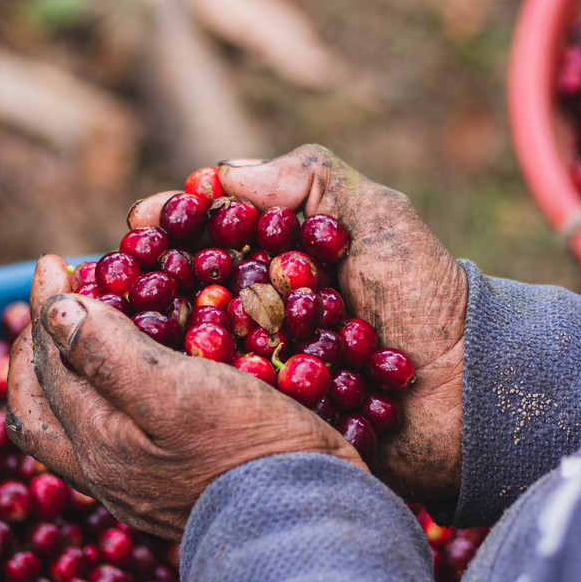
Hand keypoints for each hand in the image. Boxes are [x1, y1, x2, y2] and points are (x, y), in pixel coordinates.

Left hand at [6, 254, 365, 540]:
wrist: (302, 518)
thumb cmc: (246, 447)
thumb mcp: (177, 392)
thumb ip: (109, 355)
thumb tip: (57, 311)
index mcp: (98, 442)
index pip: (48, 363)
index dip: (47, 307)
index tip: (54, 263)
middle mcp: (106, 469)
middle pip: (47, 402)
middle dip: (42, 346)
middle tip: (59, 302)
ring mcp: (136, 484)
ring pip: (78, 421)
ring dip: (73, 372)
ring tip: (90, 332)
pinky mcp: (170, 487)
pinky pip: (117, 433)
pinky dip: (111, 393)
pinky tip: (142, 376)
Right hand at [131, 146, 467, 503]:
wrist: (467, 386)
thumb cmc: (425, 293)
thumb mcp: (379, 215)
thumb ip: (311, 177)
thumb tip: (218, 174)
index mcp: (289, 256)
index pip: (216, 231)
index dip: (175, 222)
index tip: (139, 218)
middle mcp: (270, 304)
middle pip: (197, 285)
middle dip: (155, 277)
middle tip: (113, 276)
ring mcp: (269, 357)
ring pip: (203, 341)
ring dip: (167, 331)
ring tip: (129, 324)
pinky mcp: (274, 407)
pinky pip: (227, 393)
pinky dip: (198, 383)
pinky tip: (167, 377)